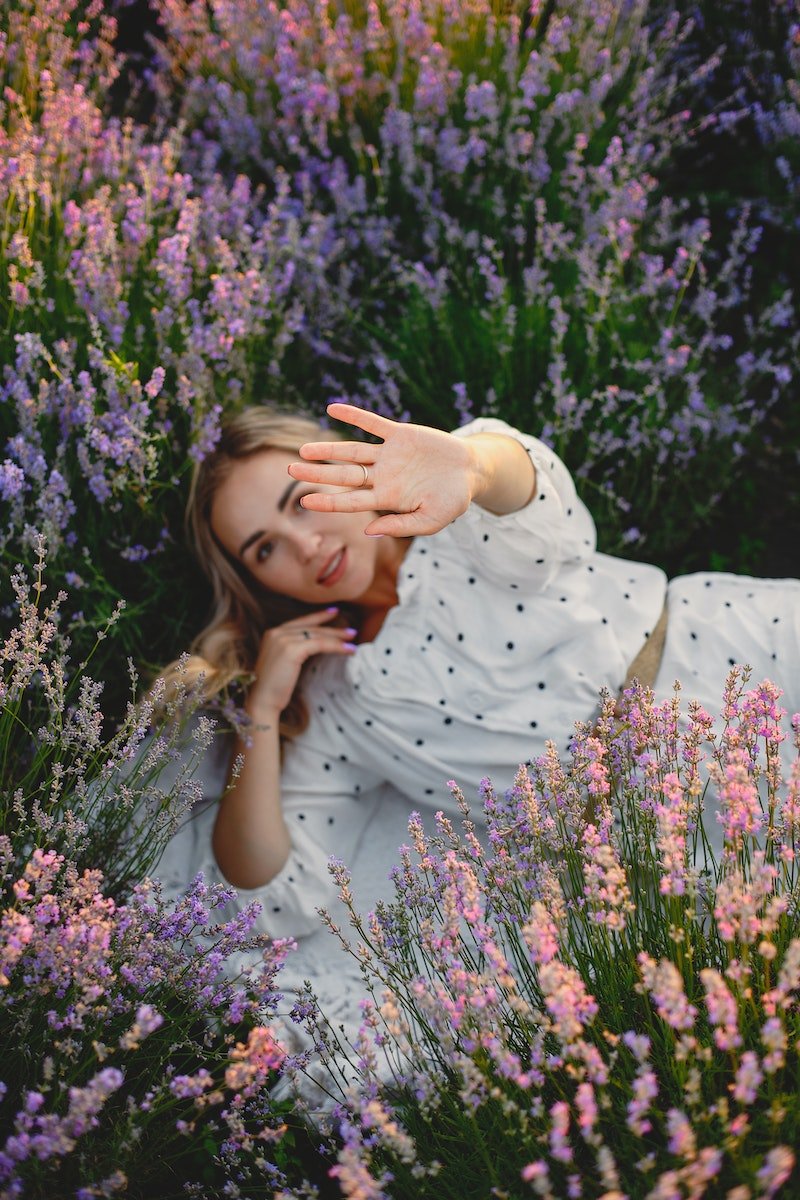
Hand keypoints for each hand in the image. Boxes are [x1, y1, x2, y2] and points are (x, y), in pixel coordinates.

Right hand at [247, 608, 355, 719]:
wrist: (262, 700)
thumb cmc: (274, 688)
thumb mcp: (283, 663)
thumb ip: (294, 650)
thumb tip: (317, 646)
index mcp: (273, 634)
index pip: (301, 622)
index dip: (318, 617)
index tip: (333, 612)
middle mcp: (276, 633)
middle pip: (311, 628)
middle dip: (333, 629)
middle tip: (351, 631)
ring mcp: (282, 639)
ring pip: (317, 635)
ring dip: (338, 638)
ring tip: (353, 640)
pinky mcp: (291, 649)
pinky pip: (319, 644)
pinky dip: (335, 647)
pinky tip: (347, 650)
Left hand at [287, 403, 477, 537]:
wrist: (471, 471)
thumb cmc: (452, 500)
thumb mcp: (433, 520)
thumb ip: (402, 527)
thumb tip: (368, 530)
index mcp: (387, 499)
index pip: (351, 502)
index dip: (329, 501)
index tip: (305, 501)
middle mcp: (382, 476)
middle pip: (344, 476)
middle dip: (318, 475)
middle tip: (290, 472)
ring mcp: (388, 455)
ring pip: (352, 451)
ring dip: (328, 449)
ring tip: (304, 450)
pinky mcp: (399, 434)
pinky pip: (372, 423)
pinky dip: (354, 416)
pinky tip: (332, 407)